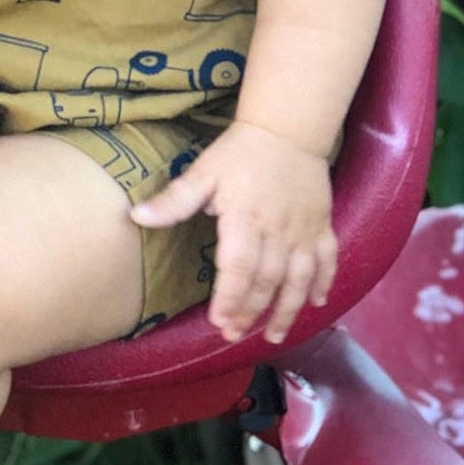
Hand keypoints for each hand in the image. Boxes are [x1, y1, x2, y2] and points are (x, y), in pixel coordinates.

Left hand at [130, 119, 336, 344]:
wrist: (287, 129)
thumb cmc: (239, 152)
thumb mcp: (203, 173)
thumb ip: (173, 200)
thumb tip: (136, 216)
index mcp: (245, 219)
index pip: (238, 267)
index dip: (229, 297)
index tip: (218, 321)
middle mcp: (277, 230)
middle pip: (266, 281)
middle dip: (250, 312)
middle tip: (234, 335)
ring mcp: (303, 230)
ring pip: (298, 279)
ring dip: (287, 310)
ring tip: (274, 336)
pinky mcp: (322, 225)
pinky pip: (327, 259)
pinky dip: (324, 283)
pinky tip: (315, 304)